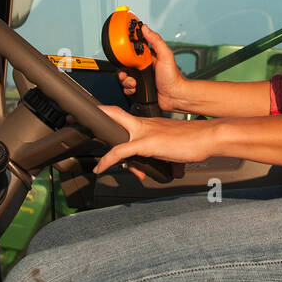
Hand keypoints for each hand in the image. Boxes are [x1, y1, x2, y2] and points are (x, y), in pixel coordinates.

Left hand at [82, 105, 217, 180]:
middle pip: (113, 114)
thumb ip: (156, 154)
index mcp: (149, 123)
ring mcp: (144, 132)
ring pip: (114, 131)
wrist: (207, 137)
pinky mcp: (147, 143)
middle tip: (74, 117)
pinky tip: (100, 167)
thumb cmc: (194, 141)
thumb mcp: (170, 147)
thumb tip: (147, 167)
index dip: (108, 114)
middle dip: (94, 115)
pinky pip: (121, 151)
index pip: (123, 115)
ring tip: (89, 153)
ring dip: (99, 142)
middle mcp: (144, 124)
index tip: (95, 115)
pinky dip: (108, 160)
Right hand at [116, 23, 188, 111]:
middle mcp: (144, 67)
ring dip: (126, 80)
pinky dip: (128, 89)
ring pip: (124, 76)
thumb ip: (156, 40)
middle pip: (126, 64)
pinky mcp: (139, 88)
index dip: (126, 50)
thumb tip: (145, 28)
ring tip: (134, 82)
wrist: (174, 97)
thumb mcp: (165, 55)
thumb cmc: (173, 77)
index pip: (134, 50)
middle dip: (123, 69)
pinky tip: (135, 88)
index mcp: (149, 57)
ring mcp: (141, 78)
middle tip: (127, 71)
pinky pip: (127, 87)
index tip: (121, 50)